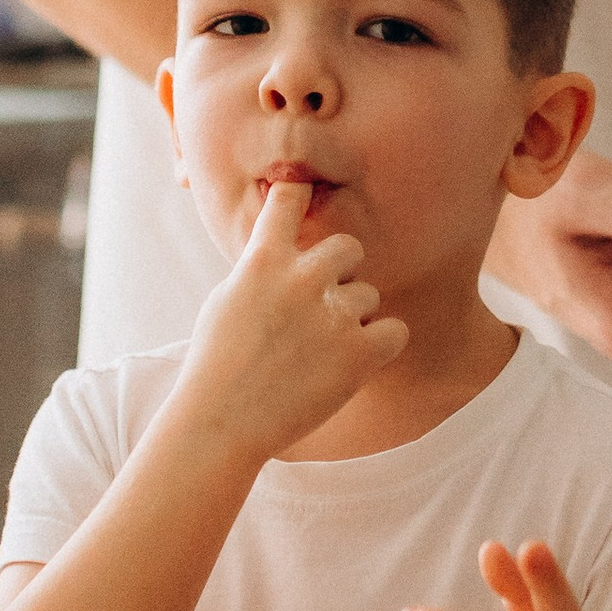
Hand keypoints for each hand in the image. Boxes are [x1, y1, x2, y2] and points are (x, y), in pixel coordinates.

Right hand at [174, 180, 406, 462]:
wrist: (222, 422)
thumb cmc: (217, 363)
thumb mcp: (227, 298)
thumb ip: (261, 268)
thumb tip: (286, 249)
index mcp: (263, 259)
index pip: (291, 197)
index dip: (302, 192)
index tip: (307, 188)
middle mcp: (301, 278)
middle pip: (349, 247)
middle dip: (341, 271)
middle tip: (324, 304)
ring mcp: (332, 315)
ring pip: (368, 295)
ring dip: (353, 318)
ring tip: (323, 350)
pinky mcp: (358, 353)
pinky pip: (394, 330)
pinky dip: (380, 345)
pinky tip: (357, 360)